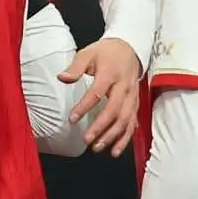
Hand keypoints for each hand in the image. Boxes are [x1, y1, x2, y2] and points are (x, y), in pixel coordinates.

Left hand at [59, 38, 140, 155]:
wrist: (129, 48)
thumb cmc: (105, 53)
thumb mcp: (88, 53)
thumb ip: (76, 67)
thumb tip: (62, 78)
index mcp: (110, 73)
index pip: (97, 93)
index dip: (85, 107)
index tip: (72, 119)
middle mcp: (124, 87)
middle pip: (114, 110)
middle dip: (100, 127)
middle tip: (86, 140)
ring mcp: (132, 97)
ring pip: (125, 119)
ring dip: (112, 136)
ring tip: (98, 147)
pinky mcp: (136, 103)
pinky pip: (132, 123)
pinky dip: (125, 138)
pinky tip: (115, 150)